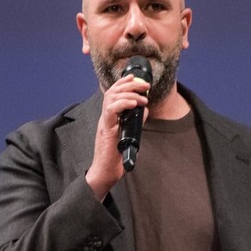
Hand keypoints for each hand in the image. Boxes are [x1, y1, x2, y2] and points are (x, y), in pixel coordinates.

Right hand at [85, 73, 149, 198]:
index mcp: (109, 117)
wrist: (105, 172)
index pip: (114, 92)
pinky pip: (111, 110)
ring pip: (111, 97)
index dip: (124, 82)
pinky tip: (134, 103)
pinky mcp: (106, 130)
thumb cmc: (115, 157)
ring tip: (143, 96)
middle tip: (145, 85)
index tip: (136, 77)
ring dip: (129, 93)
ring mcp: (104, 122)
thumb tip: (144, 110)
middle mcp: (105, 117)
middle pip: (113, 91)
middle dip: (130, 84)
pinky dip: (123, 103)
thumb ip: (135, 121)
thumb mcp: (129, 134)